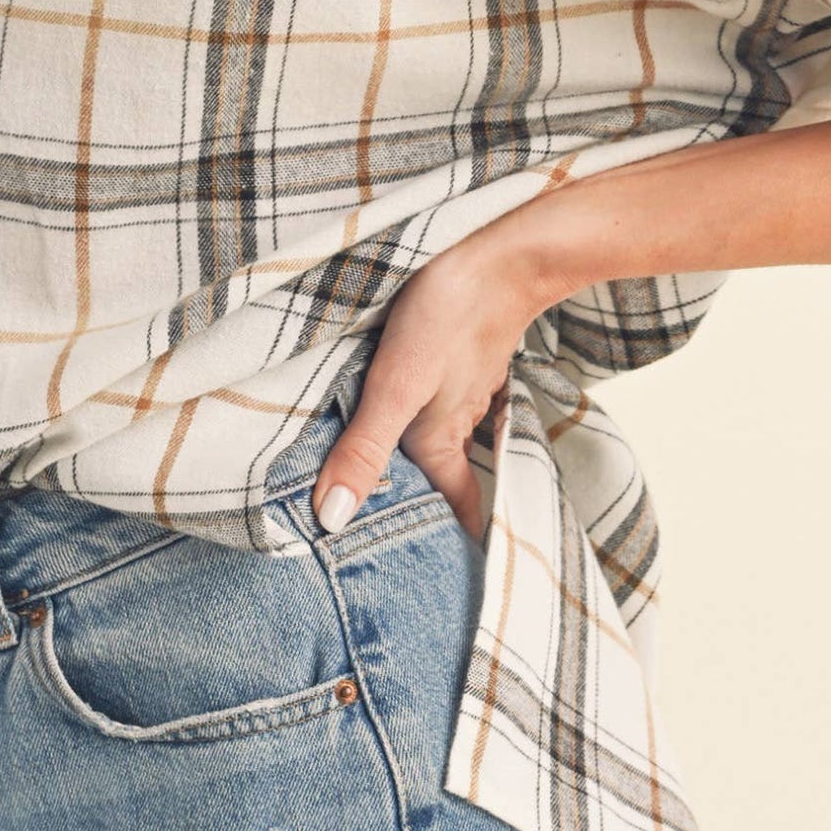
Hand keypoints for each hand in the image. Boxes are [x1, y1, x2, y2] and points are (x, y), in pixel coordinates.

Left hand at [309, 220, 543, 541]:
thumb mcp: (395, 386)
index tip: (447, 582)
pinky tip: (409, 412)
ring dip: (423, 463)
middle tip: (409, 544)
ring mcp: (459, 386)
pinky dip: (426, 420)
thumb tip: (333, 521)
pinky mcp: (455, 355)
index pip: (455, 508)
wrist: (497, 248)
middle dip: (430, 509)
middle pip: (445, 479)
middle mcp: (454, 420)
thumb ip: (364, 449)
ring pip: (442, 439)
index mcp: (440, 440)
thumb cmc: (448, 315)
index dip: (453, 544)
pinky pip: (442, 402)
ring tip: (395, 488)